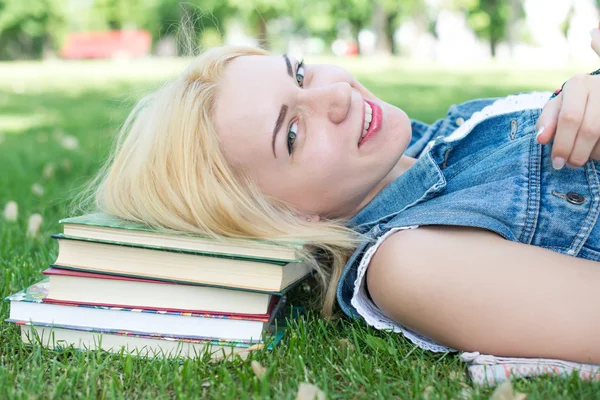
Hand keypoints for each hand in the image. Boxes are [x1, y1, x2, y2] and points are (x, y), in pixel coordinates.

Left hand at [535, 27, 599, 169]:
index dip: (562, 143)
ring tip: (579, 156)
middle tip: (568, 165)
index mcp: (578, 85)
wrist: (597, 94)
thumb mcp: (556, 108)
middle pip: (589, 130)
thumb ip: (546, 122)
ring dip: (590, 154)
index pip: (570, 118)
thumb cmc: (571, 104)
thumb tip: (541, 138)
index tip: (556, 162)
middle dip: (576, 153)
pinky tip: (592, 151)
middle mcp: (599, 88)